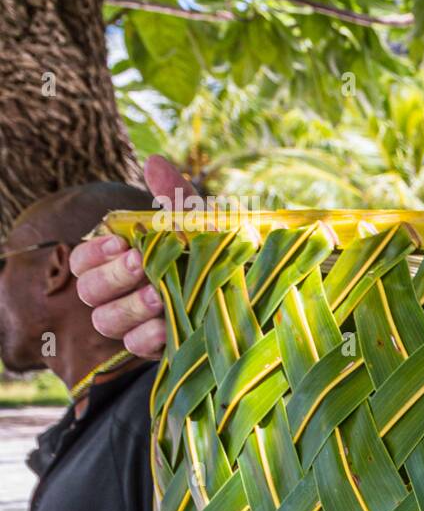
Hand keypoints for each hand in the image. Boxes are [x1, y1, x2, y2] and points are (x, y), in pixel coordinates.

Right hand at [71, 156, 200, 358]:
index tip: (121, 242)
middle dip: (111, 278)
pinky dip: (146, 337)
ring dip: (128, 307)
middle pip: (89, 292)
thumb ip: (175, 196)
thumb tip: (155, 162)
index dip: (93, 253)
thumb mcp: (201, 222)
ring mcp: (136, 323)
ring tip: (157, 296)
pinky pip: (135, 348)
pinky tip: (166, 327)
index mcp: (119, 262)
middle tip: (141, 265)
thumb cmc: (217, 251)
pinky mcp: (157, 347)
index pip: (82, 261)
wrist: (254, 288)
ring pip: (106, 322)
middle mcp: (119, 293)